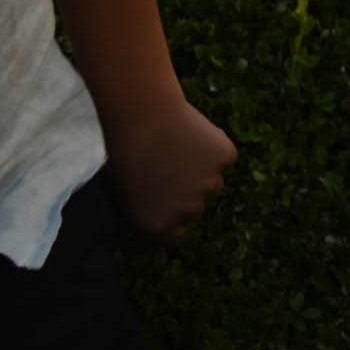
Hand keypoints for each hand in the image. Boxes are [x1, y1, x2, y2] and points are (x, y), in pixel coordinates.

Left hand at [107, 99, 236, 242]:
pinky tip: (192, 134)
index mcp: (159, 226)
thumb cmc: (124, 153)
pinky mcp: (225, 157)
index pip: (176, 234)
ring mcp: (210, 185)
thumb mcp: (125, 195)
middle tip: (170, 167)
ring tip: (178, 147)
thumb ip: (149, 211)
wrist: (139, 115)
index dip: (172, 215)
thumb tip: (162, 214)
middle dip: (188, 192)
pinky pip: (224, 157)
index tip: (165, 198)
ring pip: (213, 182)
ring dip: (202, 170)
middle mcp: (188, 210)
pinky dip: (214, 148)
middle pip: (197, 207)